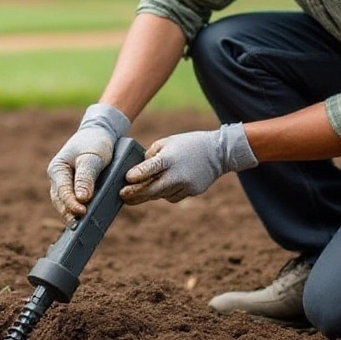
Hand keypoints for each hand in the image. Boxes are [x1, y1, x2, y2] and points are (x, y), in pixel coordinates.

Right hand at [47, 104, 130, 219]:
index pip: (62, 192)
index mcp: (57, 169)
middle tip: (80, 227)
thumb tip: (82, 199)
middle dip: (69, 214)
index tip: (82, 212)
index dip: (71, 204)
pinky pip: (73, 202)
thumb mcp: (93, 157)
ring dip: (72, 215)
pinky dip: (78, 211)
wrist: (98, 134)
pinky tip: (87, 222)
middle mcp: (57, 179)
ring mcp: (64, 184)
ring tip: (82, 229)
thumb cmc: (95, 143)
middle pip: (60, 202)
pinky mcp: (73, 188)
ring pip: (65, 204)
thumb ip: (86, 177)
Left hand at [120, 123, 257, 204]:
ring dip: (149, 194)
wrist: (218, 153)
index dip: (138, 174)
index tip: (127, 179)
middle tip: (122, 195)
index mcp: (169, 158)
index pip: (151, 168)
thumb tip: (138, 171)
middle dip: (136, 194)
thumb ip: (151, 155)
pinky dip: (166, 193)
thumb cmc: (188, 144)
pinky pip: (172, 197)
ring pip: (161, 195)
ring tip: (137, 193)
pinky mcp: (192, 192)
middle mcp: (177, 174)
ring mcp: (186, 185)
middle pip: (153, 189)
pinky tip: (165, 186)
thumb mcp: (167, 142)